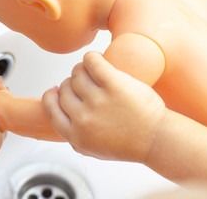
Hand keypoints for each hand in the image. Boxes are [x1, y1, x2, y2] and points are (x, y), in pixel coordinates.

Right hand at [42, 52, 166, 162]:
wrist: (156, 139)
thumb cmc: (126, 143)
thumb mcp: (91, 149)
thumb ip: (71, 135)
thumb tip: (57, 109)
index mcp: (75, 134)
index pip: (50, 108)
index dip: (50, 96)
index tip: (55, 90)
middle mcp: (83, 118)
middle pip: (65, 88)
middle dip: (72, 84)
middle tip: (87, 85)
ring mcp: (97, 100)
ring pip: (77, 73)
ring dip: (83, 70)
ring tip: (96, 74)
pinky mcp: (113, 84)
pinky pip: (91, 61)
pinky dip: (91, 57)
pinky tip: (96, 60)